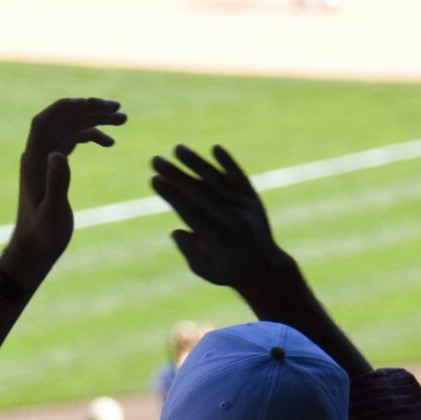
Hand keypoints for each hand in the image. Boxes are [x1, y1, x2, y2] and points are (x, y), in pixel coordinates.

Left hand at [4, 98, 124, 284]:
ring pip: (70, 128)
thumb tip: (59, 154)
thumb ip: (56, 182)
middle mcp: (38, 155)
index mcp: (33, 161)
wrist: (34, 249)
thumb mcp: (52, 211)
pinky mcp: (55, 167)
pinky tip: (110, 142)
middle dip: (89, 109)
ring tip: (123, 119)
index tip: (91, 102)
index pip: (44, 122)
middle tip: (119, 109)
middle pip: (62, 120)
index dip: (65, 107)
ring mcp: (46, 160)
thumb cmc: (42, 235)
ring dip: (94, 120)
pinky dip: (91, 136)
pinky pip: (73, 141)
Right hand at [149, 143, 291, 299]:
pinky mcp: (254, 199)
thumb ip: (190, 252)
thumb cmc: (227, 270)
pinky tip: (215, 148)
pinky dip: (229, 163)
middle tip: (155, 160)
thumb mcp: (205, 271)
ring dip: (198, 163)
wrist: (265, 267)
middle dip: (177, 176)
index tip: (155, 180)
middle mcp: (236, 222)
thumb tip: (176, 232)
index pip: (193, 214)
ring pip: (220, 181)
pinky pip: (240, 178)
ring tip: (177, 148)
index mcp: (222, 242)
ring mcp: (247, 208)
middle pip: (203, 194)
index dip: (173, 196)